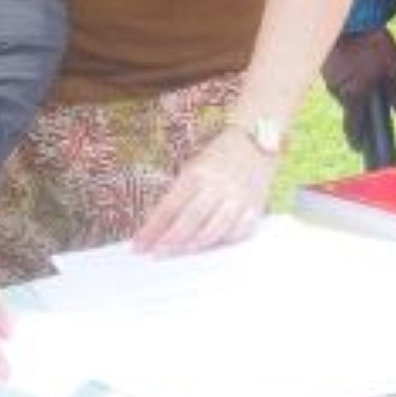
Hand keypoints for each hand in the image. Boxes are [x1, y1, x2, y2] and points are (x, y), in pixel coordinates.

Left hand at [132, 128, 277, 255]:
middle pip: (190, 220)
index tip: (140, 243)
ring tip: (178, 253)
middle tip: (156, 254)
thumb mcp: (192, 167)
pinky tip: (209, 247)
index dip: (153, 227)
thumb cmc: (218, 156)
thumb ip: (178, 194)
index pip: (170, 206)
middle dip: (170, 240)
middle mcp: (217, 186)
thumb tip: (158, 224)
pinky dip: (222, 242)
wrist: (255, 142)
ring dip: (193, 245)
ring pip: (214, 230)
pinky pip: (237, 232)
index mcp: (197, 173)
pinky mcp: (254, 208)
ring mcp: (238, 199)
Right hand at [321, 29, 395, 157]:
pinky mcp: (323, 61)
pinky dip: (345, 69)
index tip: (360, 148)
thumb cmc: (372, 43)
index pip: (353, 127)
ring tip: (366, 64)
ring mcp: (326, 74)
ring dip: (352, 82)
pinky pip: (335, 73)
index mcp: (353, 95)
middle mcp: (336, 89)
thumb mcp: (391, 69)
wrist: (350, 15)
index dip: (357, 139)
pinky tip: (355, 55)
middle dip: (360, 99)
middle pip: (349, 104)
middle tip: (373, 85)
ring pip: (342, 87)